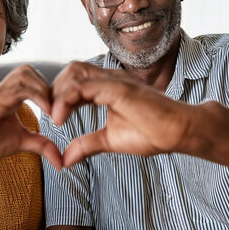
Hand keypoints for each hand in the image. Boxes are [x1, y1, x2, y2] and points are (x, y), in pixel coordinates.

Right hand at [0, 65, 62, 169]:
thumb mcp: (21, 142)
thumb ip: (41, 145)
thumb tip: (61, 160)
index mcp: (11, 95)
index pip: (33, 78)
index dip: (49, 88)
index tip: (61, 108)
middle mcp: (4, 90)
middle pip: (29, 70)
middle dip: (46, 84)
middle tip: (57, 106)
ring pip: (24, 74)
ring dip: (43, 88)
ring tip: (52, 109)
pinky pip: (17, 89)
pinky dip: (36, 96)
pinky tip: (45, 111)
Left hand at [50, 62, 194, 167]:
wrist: (179, 133)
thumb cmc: (152, 133)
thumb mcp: (110, 140)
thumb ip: (87, 145)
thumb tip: (65, 159)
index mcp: (108, 86)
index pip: (75, 79)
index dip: (59, 95)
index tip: (54, 118)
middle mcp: (110, 78)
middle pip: (72, 70)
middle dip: (55, 90)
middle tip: (49, 115)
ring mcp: (115, 81)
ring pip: (75, 73)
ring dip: (58, 93)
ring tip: (55, 117)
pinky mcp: (119, 88)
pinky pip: (83, 86)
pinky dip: (66, 100)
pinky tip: (60, 118)